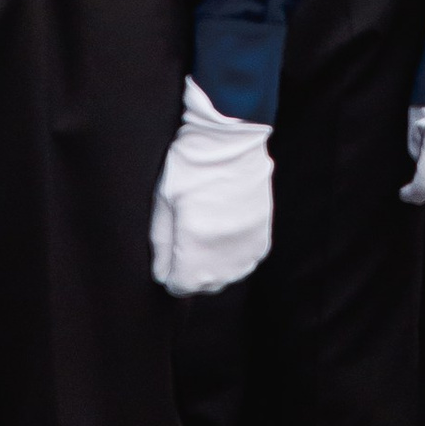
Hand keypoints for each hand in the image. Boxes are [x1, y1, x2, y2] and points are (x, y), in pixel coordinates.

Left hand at [151, 79, 273, 293]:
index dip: (170, 275)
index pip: (182, 285)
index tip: (167, 260)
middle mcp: (226, 250)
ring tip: (205, 242)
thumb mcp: (163, 201)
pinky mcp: (264, 233)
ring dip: (215, 269)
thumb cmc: (190, 165)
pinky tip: (224, 236)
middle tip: (183, 248)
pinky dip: (234, 257)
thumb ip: (161, 243)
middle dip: (192, 275)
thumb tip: (161, 273)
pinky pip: (248, 262)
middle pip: (206, 286)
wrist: (230, 139)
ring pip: (230, 277)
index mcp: (196, 242)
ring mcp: (249, 243)